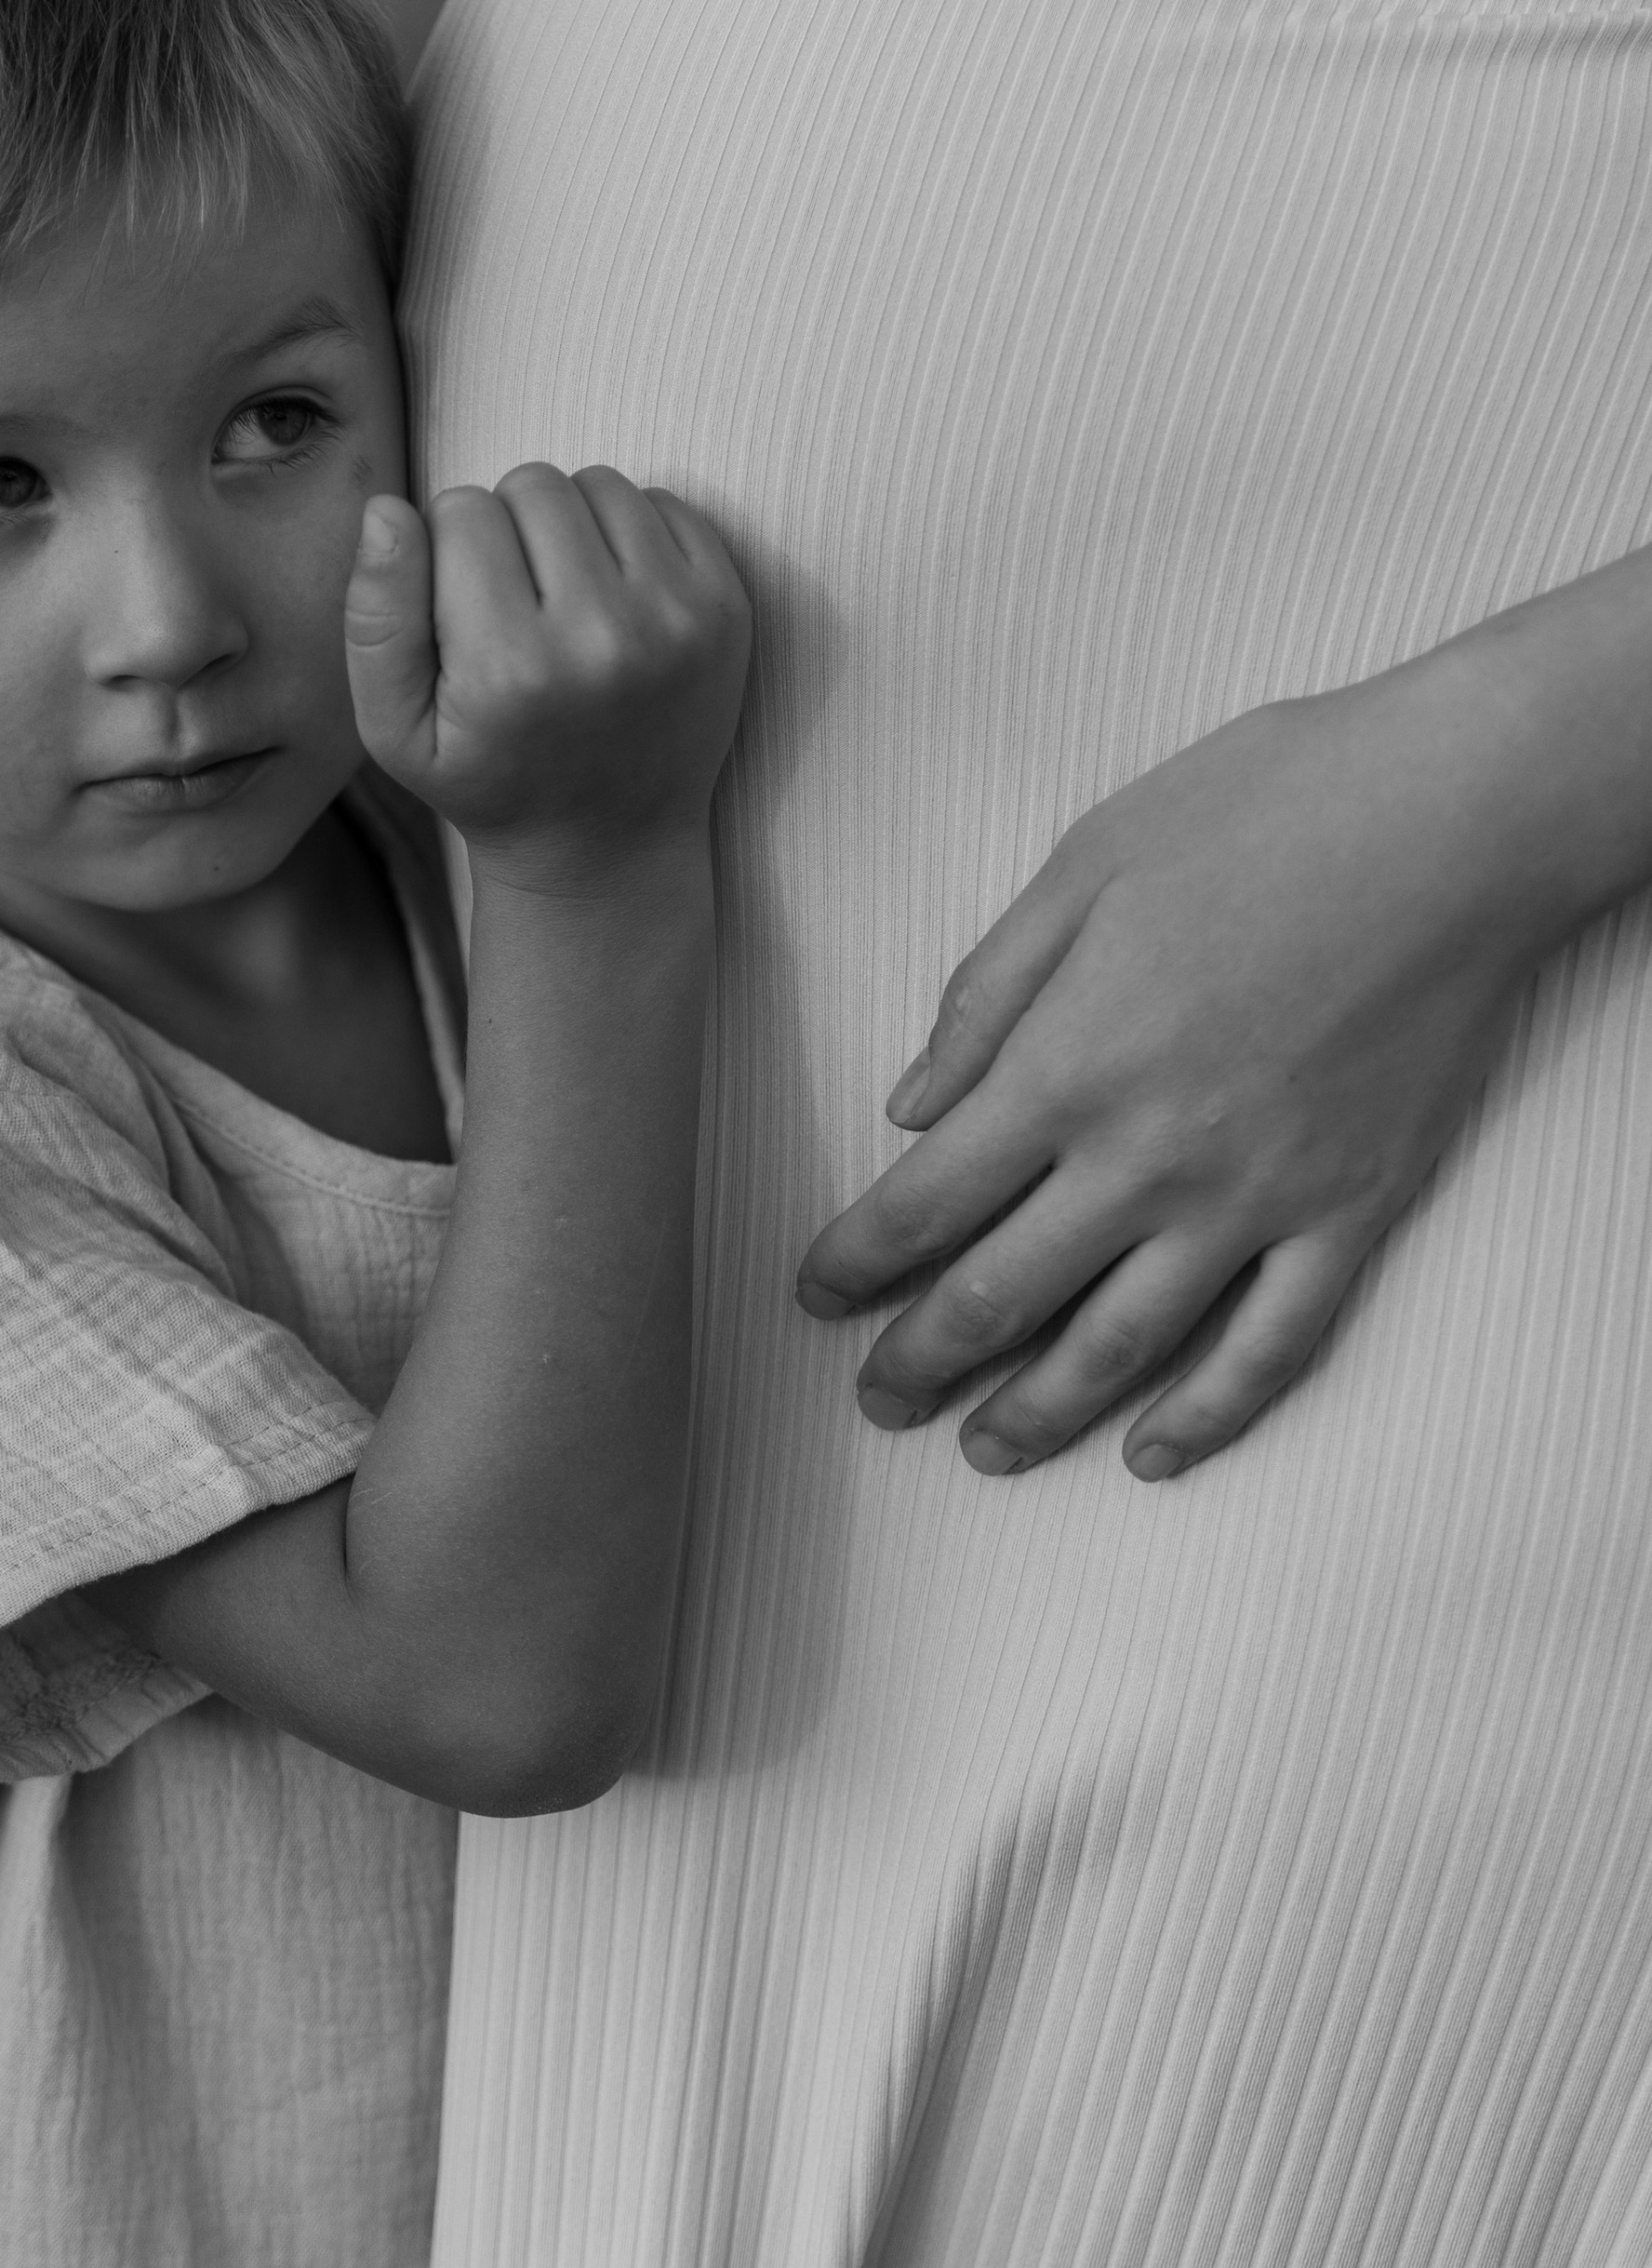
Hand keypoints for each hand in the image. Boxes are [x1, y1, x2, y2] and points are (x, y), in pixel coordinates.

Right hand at [344, 465, 749, 884]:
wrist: (609, 848)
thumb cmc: (489, 780)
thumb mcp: (395, 728)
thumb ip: (376, 617)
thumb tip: (387, 510)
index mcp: (510, 668)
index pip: (460, 511)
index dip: (448, 550)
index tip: (464, 612)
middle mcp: (603, 638)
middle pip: (532, 485)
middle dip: (509, 528)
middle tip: (516, 605)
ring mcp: (678, 619)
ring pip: (599, 483)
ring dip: (571, 525)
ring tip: (564, 597)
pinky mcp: (727, 607)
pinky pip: (665, 502)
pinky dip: (632, 533)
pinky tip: (616, 597)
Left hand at [796, 654, 1598, 1481]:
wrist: (1450, 820)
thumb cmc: (1261, 813)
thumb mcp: (1083, 868)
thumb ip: (986, 997)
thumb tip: (909, 1105)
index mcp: (1066, 1064)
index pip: (926, 1202)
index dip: (856, 1264)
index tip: (816, 1296)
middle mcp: (1147, 1156)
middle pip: (1003, 1296)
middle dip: (921, 1360)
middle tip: (877, 1400)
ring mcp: (1255, 1198)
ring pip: (1122, 1347)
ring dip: (1039, 1412)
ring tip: (985, 1450)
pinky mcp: (1349, 1213)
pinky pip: (1270, 1346)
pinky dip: (1208, 1415)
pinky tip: (1153, 1454)